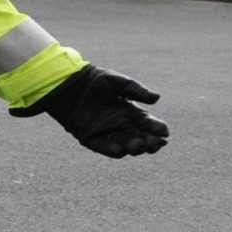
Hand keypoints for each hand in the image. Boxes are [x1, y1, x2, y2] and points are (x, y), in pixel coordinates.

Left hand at [23, 65, 168, 158]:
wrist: (67, 83)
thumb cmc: (93, 80)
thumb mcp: (117, 81)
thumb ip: (135, 89)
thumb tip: (157, 98)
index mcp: (129, 112)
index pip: (148, 124)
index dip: (157, 129)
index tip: (165, 132)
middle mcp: (120, 124)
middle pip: (140, 137)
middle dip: (150, 142)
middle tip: (156, 143)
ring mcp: (105, 132)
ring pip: (124, 145)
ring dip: (134, 147)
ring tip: (139, 145)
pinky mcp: (89, 137)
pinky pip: (102, 147)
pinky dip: (112, 150)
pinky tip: (121, 149)